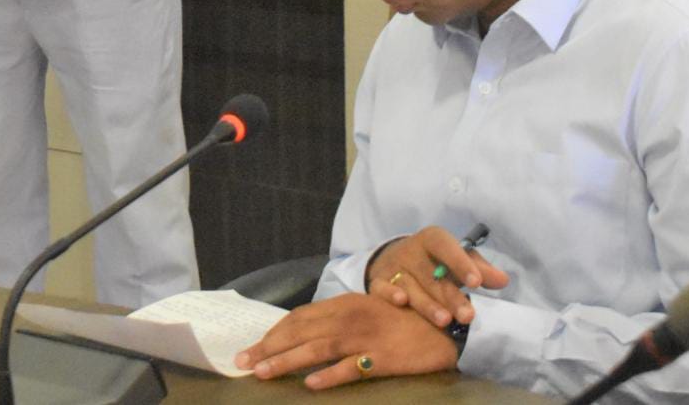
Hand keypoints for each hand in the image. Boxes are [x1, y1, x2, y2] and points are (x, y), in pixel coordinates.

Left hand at [235, 292, 457, 389]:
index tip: (253, 346)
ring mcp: (365, 337)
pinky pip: (351, 367)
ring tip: (263, 373)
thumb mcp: (366, 311)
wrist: (445, 326)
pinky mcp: (382, 357)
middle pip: (301, 331)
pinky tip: (310, 385)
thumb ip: (338, 319)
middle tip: (243, 362)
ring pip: (317, 348)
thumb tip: (306, 334)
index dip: (274, 332)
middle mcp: (349, 316)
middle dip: (268, 347)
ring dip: (286, 361)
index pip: (300, 317)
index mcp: (344, 303)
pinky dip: (329, 376)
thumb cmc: (404, 319)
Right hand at [366, 226, 509, 326]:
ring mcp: (394, 267)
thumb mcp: (457, 259)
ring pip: (410, 286)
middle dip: (450, 296)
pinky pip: (381, 288)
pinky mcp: (378, 281)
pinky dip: (389, 294)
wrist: (397, 259)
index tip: (477, 283)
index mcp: (432, 239)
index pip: (445, 246)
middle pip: (431, 274)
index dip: (460, 263)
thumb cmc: (436, 261)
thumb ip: (478, 269)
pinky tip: (402, 302)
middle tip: (468, 316)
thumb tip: (502, 280)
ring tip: (444, 321)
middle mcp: (411, 251)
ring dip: (427, 304)